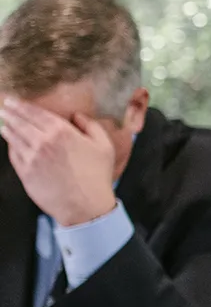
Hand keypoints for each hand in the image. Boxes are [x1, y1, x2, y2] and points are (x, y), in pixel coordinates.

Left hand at [1, 97, 120, 226]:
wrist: (85, 206)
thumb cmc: (97, 176)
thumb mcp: (104, 146)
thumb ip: (91, 126)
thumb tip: (77, 116)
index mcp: (62, 132)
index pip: (35, 113)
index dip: (21, 105)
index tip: (13, 101)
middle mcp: (43, 141)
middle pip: (20, 122)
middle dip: (10, 112)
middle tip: (4, 106)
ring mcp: (31, 157)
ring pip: (13, 137)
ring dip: (7, 127)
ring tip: (3, 122)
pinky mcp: (25, 172)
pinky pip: (13, 154)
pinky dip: (10, 146)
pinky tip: (10, 142)